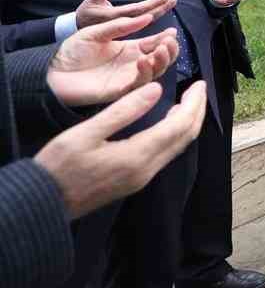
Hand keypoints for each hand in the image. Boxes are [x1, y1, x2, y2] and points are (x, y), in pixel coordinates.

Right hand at [34, 81, 206, 218]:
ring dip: (187, 123)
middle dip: (196, 111)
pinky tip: (168, 123)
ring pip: (177, 147)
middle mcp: (146, 170)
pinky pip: (165, 155)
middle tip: (199, 89)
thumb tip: (157, 89)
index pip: (179, 126)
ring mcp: (141, 178)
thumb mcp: (86, 133)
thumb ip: (124, 110)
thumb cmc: (58, 167)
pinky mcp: (134, 181)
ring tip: (189, 101)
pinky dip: (174, 135)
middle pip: (184, 137)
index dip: (193, 103)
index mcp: (137, 156)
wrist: (42, 204)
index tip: (199, 83)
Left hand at [49, 10, 178, 106]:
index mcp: (129, 50)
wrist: (52, 72)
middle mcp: (131, 65)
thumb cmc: (71, 52)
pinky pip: (138, 84)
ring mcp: (126, 78)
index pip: (154, 45)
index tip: (172, 32)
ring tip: (161, 49)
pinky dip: (146, 73)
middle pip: (161, 60)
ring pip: (155, 73)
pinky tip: (143, 60)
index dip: (166, 39)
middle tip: (170, 42)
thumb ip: (120, 26)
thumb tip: (147, 17)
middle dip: (170, 51)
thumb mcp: (96, 32)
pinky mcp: (119, 91)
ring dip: (163, 61)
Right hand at [74, 0, 177, 31]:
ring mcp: (125, 27)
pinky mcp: (126, 28)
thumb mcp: (91, 1)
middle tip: (174, 0)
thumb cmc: (85, 13)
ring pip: (146, 19)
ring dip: (159, 11)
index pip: (137, 10)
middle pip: (146, 16)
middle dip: (161, 8)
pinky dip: (153, 16)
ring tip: (171, 2)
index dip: (152, 4)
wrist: (78, 30)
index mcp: (114, 16)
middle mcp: (122, 23)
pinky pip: (142, 22)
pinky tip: (162, 9)